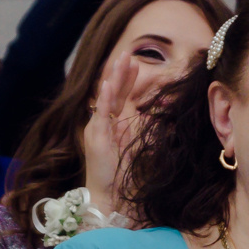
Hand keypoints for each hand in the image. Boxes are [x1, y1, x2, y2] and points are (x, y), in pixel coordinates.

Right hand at [79, 52, 142, 199]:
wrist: (108, 194)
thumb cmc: (122, 175)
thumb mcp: (135, 148)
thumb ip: (141, 132)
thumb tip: (152, 118)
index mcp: (113, 125)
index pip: (120, 96)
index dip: (128, 80)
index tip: (136, 63)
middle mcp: (103, 123)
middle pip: (113, 92)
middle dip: (121, 72)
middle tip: (128, 53)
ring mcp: (98, 128)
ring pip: (106, 98)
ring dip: (113, 78)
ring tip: (120, 61)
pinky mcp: (96, 137)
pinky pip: (100, 114)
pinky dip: (103, 99)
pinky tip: (106, 85)